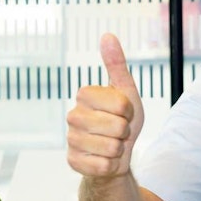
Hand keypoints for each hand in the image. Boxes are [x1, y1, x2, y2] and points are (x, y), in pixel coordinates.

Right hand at [66, 33, 144, 179]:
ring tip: (112, 144)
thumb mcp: (126, 91)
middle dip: (125, 132)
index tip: (123, 113)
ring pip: (111, 148)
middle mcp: (72, 115)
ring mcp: (71, 140)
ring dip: (119, 149)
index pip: (121, 105)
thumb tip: (108, 35)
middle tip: (118, 131)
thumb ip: (116, 64)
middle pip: (117, 127)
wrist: (116, 153)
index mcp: (84, 95)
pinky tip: (104, 159)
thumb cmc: (121, 120)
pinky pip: (103, 166)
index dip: (129, 112)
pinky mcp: (73, 162)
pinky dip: (111, 165)